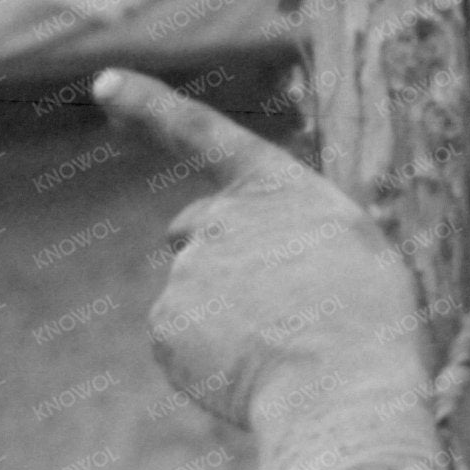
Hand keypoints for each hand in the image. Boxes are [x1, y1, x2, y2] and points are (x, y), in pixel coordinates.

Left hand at [92, 67, 427, 432]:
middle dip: (213, 258)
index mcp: (272, 184)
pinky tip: (249, 374)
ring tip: (281, 350)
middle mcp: (216, 217)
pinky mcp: (164, 325)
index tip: (102, 81)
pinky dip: (208, 362)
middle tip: (271, 306)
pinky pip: (182, 343)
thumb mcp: (347, 248)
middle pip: (193, 231)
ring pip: (194, 295)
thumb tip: (227, 257)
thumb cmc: (367, 323)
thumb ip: (282, 231)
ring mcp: (185, 271)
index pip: (196, 129)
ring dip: (226, 319)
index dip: (146, 103)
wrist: (341, 388)